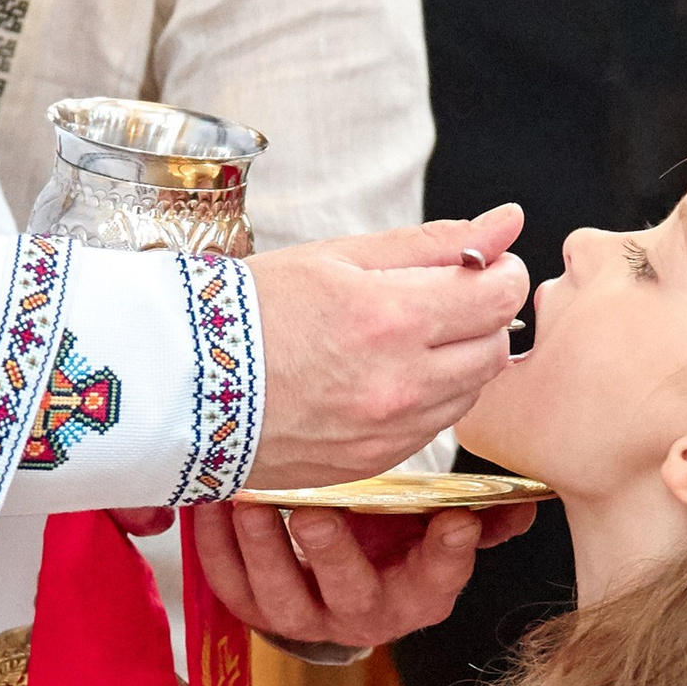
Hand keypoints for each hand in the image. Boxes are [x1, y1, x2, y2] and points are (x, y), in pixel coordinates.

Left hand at [187, 492, 538, 649]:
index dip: (448, 554)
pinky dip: (214, 546)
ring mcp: (302, 617)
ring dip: (260, 548)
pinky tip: (210, 504)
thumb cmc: (392, 534)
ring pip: (278, 595)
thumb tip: (522, 503)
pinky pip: (228, 583)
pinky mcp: (252, 608)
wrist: (336, 568)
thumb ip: (481, 513)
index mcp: (417, 595)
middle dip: (331, 552)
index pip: (438, 578)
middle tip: (316, 511)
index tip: (454, 521)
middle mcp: (360, 616)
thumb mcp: (437, 524)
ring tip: (249, 502)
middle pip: (348, 594)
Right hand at [247, 205, 526, 490]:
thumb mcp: (337, 255)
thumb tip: (506, 223)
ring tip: (401, 340)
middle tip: (443, 299)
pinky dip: (424, 399)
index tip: (481, 267)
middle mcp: (399, 383)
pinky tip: (380, 377)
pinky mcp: (375, 462)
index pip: (500, 296)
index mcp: (391, 317)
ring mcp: (388, 431)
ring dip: (456, 362)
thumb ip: (432, 242)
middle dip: (482, 318)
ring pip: (470, 392)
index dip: (500, 274)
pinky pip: (432, 427)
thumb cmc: (248, 310)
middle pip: (495, 349)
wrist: (180, 385)